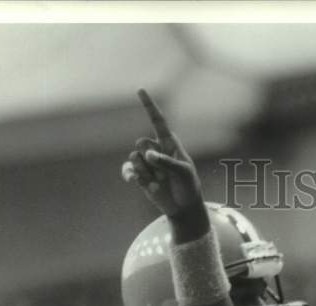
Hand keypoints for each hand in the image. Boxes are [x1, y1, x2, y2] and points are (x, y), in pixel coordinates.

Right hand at [121, 89, 203, 221]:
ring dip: (146, 172)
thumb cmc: (188, 187)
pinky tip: (136, 182)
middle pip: (141, 142)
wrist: (182, 207)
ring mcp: (146, 162)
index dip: (149, 106)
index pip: (158, 122)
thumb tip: (148, 155)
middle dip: (151, 159)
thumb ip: (167, 163)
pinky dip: (132, 176)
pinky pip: (127, 169)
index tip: (141, 90)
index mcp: (169, 144)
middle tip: (165, 174)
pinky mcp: (138, 174)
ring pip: (134, 158)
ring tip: (160, 181)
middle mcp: (155, 149)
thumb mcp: (183, 174)